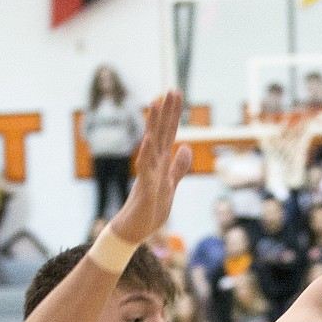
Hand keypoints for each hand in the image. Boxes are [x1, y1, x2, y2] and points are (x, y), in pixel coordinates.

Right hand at [109, 91, 192, 247]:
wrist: (135, 231)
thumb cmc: (150, 209)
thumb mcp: (171, 184)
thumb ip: (178, 167)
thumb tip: (187, 147)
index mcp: (161, 163)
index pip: (169, 134)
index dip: (173, 114)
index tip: (176, 93)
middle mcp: (153, 164)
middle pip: (161, 133)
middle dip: (166, 112)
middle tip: (171, 90)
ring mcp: (148, 174)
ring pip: (151, 145)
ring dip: (153, 125)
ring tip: (156, 104)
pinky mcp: (145, 188)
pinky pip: (145, 169)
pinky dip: (146, 154)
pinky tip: (148, 140)